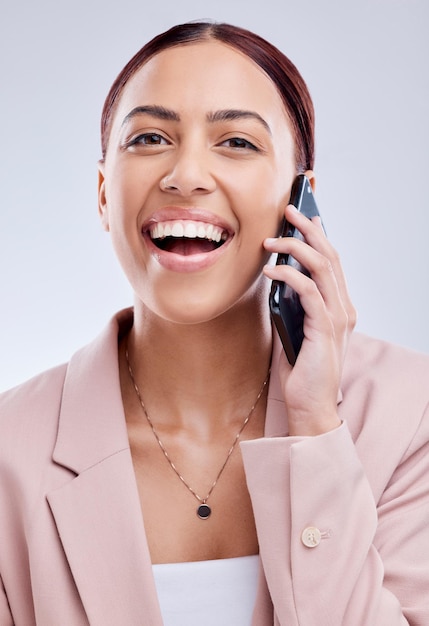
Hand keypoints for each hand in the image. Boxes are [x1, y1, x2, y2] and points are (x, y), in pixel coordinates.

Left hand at [263, 204, 356, 435]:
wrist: (310, 406)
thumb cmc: (301, 371)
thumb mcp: (296, 329)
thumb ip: (294, 306)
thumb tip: (278, 279)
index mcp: (339, 306)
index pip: (332, 262)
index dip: (319, 236)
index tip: (305, 217)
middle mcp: (343, 307)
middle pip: (329, 256)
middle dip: (309, 229)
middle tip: (289, 211)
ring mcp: (337, 317)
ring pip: (321, 267)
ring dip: (295, 247)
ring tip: (270, 240)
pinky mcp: (325, 328)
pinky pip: (308, 291)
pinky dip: (288, 276)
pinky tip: (270, 271)